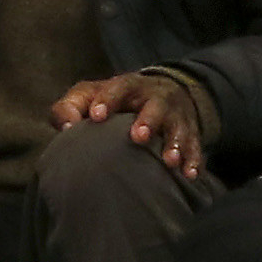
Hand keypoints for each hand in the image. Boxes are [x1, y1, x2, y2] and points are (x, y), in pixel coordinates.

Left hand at [50, 71, 208, 180]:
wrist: (161, 92)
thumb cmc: (114, 100)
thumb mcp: (89, 95)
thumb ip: (70, 107)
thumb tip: (65, 127)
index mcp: (128, 86)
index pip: (117, 88)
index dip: (107, 99)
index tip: (96, 116)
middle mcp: (156, 98)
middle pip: (156, 105)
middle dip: (148, 120)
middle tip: (138, 137)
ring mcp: (176, 115)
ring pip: (180, 126)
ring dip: (176, 144)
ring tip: (170, 161)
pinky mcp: (190, 132)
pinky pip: (196, 146)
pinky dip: (194, 160)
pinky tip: (190, 175)